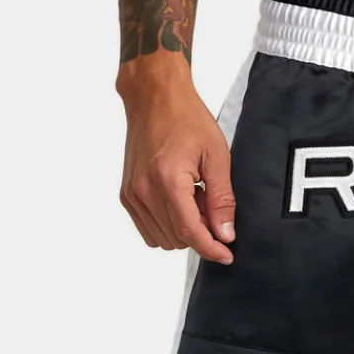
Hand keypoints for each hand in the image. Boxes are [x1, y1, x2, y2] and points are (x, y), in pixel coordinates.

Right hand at [118, 71, 235, 264]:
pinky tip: (177, 200)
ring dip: (182, 229)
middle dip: (199, 232)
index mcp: (168, 181)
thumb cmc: (186, 119)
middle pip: (178, 239)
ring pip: (163, 239)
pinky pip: (149, 230)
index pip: (190, 233)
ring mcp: (132, 194)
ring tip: (192, 198)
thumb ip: (221, 200)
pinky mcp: (127, 195)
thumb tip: (225, 235)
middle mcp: (144, 191)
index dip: (211, 250)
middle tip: (209, 204)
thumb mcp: (217, 157)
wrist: (154, 98)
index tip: (226, 255)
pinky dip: (167, 225)